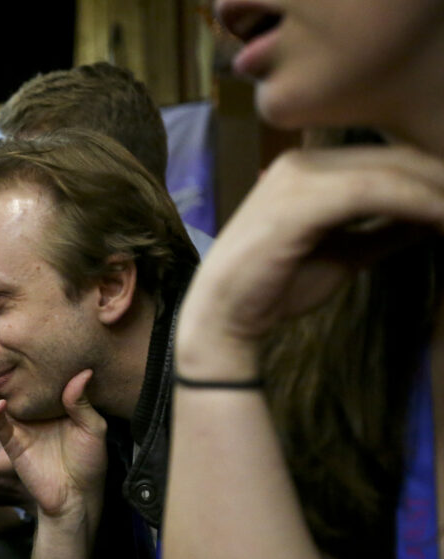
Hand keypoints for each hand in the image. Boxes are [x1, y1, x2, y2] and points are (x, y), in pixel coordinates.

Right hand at [0, 367, 105, 521]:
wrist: (78, 496)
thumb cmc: (89, 462)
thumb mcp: (93, 429)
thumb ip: (83, 402)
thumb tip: (82, 373)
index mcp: (53, 406)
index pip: (37, 379)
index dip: (28, 362)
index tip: (24, 339)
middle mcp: (33, 414)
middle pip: (11, 387)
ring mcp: (21, 429)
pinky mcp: (13, 445)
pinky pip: (1, 426)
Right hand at [177, 146, 443, 377]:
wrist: (222, 317)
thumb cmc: (274, 289)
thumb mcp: (342, 255)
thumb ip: (383, 232)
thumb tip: (432, 219)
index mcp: (307, 170)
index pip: (387, 159)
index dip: (435, 176)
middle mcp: (302, 162)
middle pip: (394, 156)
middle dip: (442, 178)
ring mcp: (299, 177)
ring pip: (390, 169)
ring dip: (438, 190)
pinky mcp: (300, 200)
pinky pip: (374, 191)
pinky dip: (416, 203)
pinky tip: (443, 220)